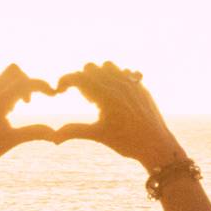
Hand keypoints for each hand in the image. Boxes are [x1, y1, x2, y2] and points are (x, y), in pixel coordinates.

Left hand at [0, 64, 57, 185]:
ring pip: (0, 75)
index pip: (26, 82)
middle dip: (27, 81)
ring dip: (12, 84)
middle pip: (14, 71)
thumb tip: (56, 133)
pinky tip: (1, 106)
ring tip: (15, 105)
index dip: (43, 85)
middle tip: (29, 102)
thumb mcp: (11, 141)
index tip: (54, 94)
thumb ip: (34, 132)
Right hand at [55, 62, 185, 168]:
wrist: (157, 145)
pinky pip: (125, 72)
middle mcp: (119, 85)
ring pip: (108, 66)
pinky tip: (116, 94)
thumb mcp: (98, 135)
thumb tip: (53, 137)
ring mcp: (132, 84)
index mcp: (106, 95)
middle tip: (86, 99)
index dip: (64, 81)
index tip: (59, 91)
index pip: (78, 76)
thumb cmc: (127, 142)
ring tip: (100, 95)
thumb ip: (74, 131)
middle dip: (81, 78)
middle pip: (91, 67)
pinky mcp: (141, 87)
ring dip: (99, 75)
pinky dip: (116, 78)